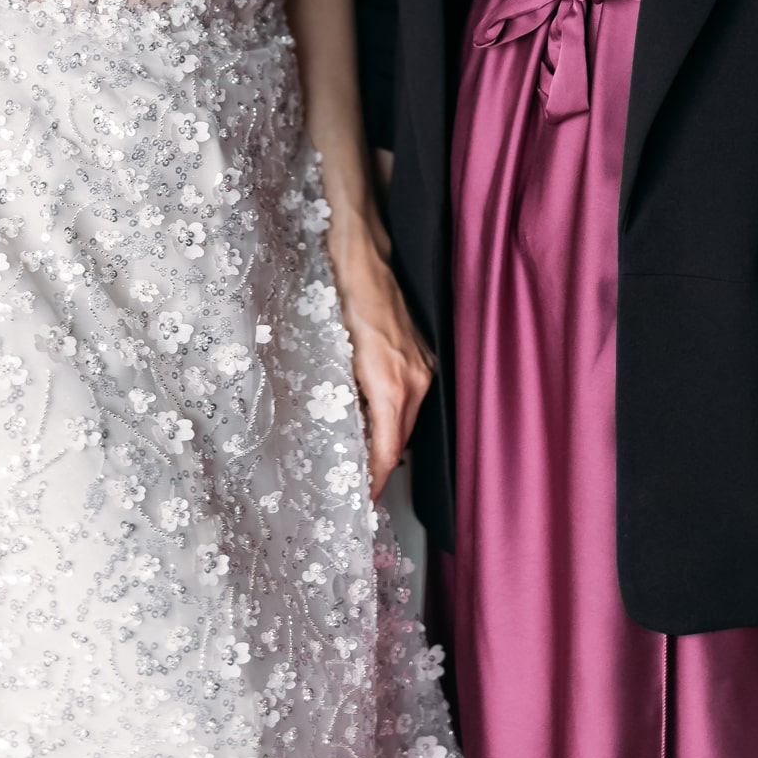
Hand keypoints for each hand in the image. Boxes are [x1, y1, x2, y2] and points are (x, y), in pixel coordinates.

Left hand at [328, 229, 434, 500]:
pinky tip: (374, 417)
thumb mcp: (334, 354)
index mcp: (391, 385)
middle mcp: (416, 380)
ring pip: (407, 420)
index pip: (389, 451)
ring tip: (363, 458)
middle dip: (382, 467)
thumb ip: (343, 397)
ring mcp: (423, 366)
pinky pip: (411, 398)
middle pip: (401, 441)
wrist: (363, 256)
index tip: (364, 500)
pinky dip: (394, 415)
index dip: (377, 480)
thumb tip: (343, 431)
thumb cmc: (341, 298)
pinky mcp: (422, 354)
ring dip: (388, 440)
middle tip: (358, 487)